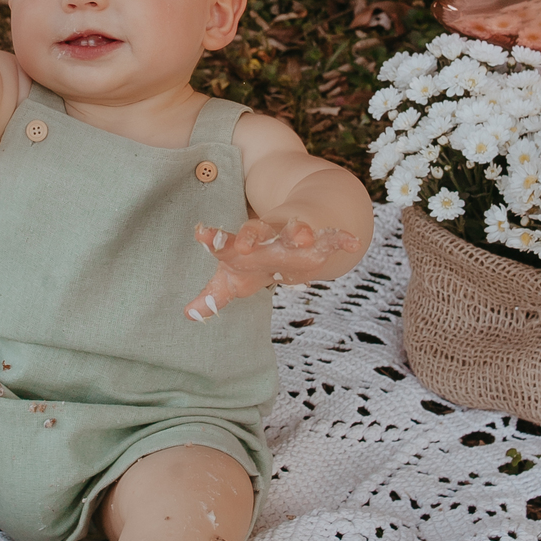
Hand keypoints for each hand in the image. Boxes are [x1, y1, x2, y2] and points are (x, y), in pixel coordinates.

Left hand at [184, 217, 358, 320]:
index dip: (214, 239)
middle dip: (251, 237)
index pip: (226, 243)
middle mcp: (269, 237)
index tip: (201, 234)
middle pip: (258, 232)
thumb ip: (215, 295)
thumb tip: (188, 314)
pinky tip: (352, 242)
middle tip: (241, 244)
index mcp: (246, 246)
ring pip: (296, 231)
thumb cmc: (261, 258)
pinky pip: (332, 238)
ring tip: (302, 236)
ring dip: (298, 233)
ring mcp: (294, 234)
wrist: (298, 226)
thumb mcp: (238, 277)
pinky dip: (342, 239)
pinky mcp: (320, 237)